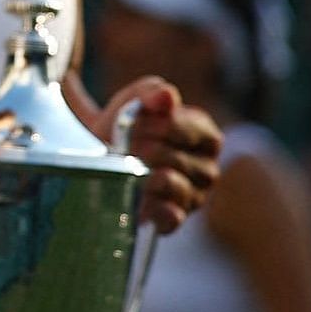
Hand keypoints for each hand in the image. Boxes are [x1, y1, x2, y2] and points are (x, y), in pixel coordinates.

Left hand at [105, 77, 222, 232]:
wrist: (102, 153)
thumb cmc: (129, 125)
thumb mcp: (136, 100)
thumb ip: (151, 92)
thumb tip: (168, 96)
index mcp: (207, 136)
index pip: (191, 131)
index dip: (160, 125)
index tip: (134, 123)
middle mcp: (207, 169)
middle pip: (178, 159)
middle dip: (143, 149)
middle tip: (122, 144)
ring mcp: (194, 197)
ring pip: (175, 186)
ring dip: (142, 173)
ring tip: (123, 164)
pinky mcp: (175, 219)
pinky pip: (171, 218)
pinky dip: (150, 206)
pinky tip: (135, 193)